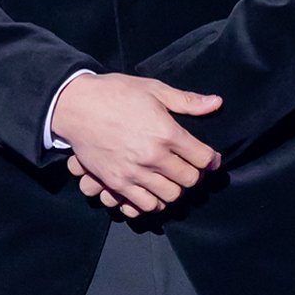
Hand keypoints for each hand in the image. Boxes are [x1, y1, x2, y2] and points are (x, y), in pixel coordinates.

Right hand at [52, 73, 221, 217]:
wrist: (78, 106)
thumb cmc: (116, 93)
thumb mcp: (154, 89)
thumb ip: (186, 101)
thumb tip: (216, 103)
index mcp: (166, 132)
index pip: (203, 158)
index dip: (212, 160)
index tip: (211, 159)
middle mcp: (153, 156)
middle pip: (190, 180)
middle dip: (195, 174)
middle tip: (191, 167)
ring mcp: (134, 173)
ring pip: (170, 196)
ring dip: (176, 189)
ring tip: (172, 178)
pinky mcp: (117, 183)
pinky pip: (145, 205)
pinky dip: (154, 202)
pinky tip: (153, 189)